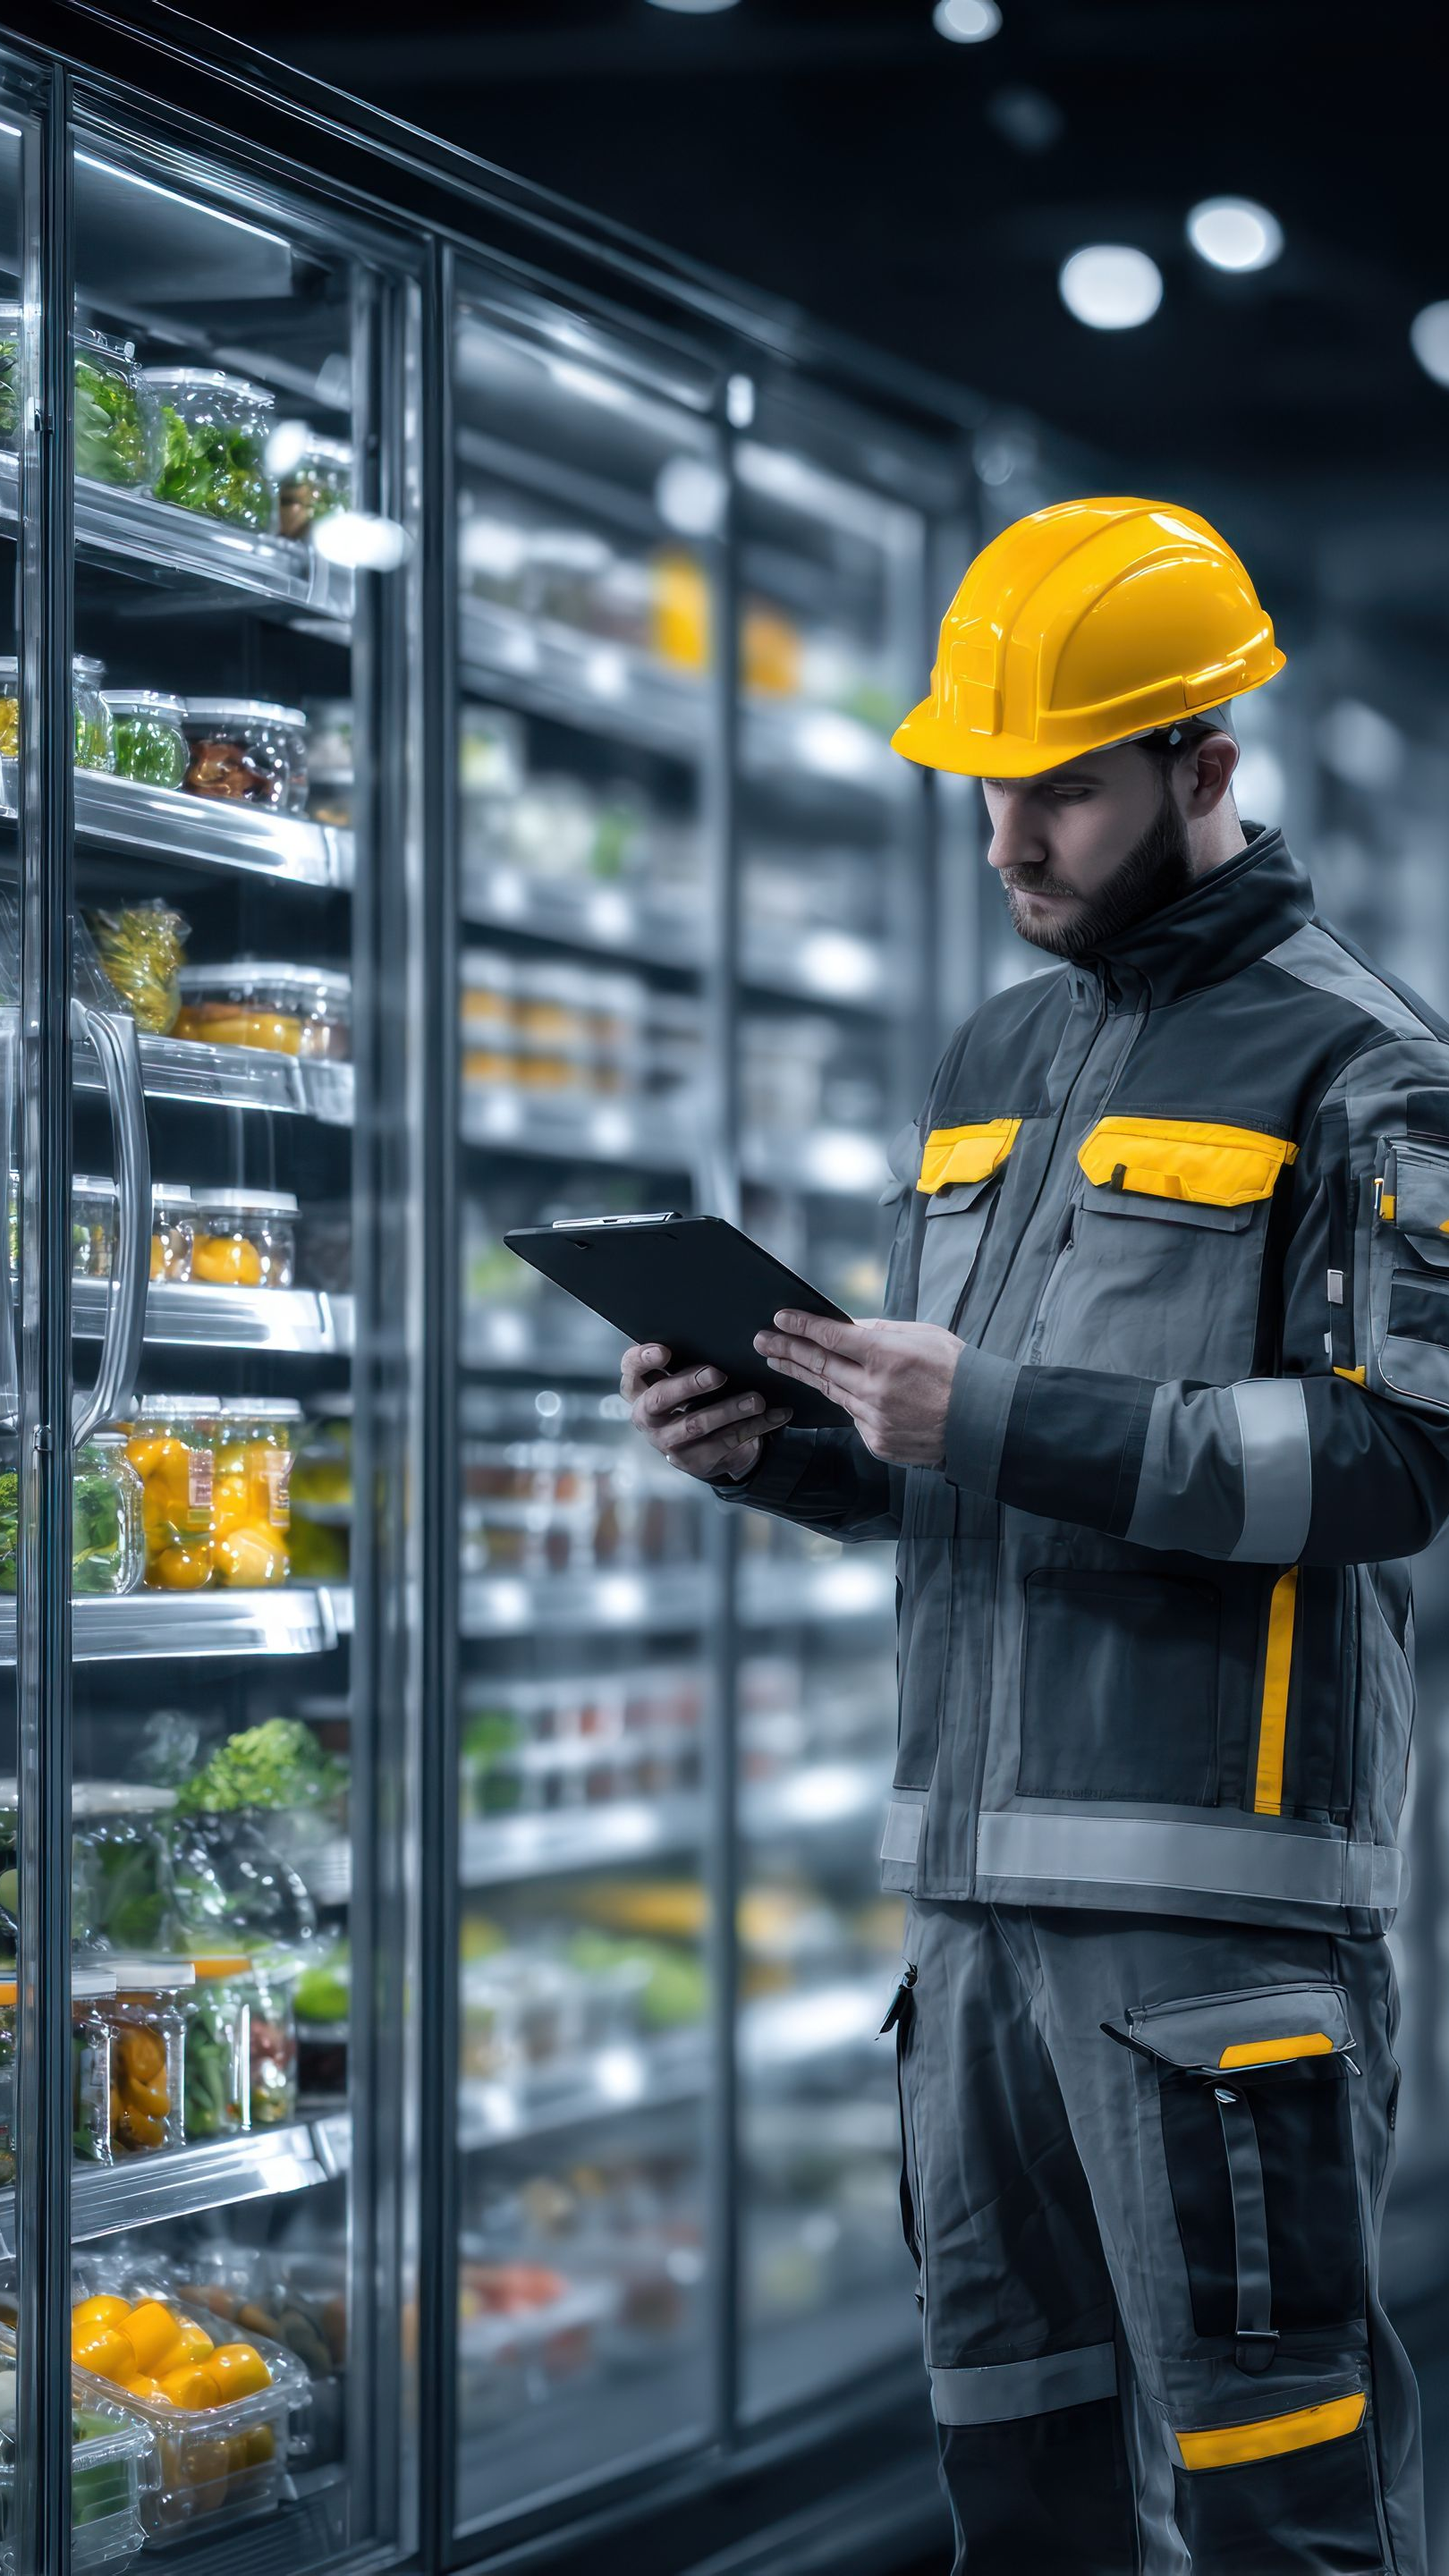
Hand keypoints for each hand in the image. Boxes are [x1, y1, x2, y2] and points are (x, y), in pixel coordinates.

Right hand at [620, 1342, 792, 1482]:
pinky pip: (725, 1442)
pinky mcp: (692, 1460)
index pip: (631, 1370)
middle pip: (660, 1399)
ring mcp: (667, 1442)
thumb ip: (688, 1361)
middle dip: (689, 1385)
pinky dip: (754, 1426)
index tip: (665, 1351)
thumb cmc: (694, 1399)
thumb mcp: (684, 1379)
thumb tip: (716, 1330)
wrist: (706, 1447)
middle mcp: (647, 1416)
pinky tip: (775, 1415)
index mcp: (640, 1389)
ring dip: (729, 1410)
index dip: (643, 1360)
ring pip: (696, 1424)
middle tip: (717, 1374)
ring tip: (756, 1399)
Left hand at [754, 1311, 961, 1466]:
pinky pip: (853, 1417)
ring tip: (780, 1360)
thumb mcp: (925, 1335)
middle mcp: (875, 1390)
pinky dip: (846, 1401)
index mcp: (888, 1356)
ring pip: (831, 1393)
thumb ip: (881, 1332)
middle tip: (762, 1341)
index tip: (780, 1318)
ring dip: (803, 1375)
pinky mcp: (877, 1441)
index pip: (831, 1337)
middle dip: (787, 1350)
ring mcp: (875, 1420)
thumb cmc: (960, 1372)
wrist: (985, 1422)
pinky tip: (834, 1389)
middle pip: (819, 1367)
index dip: (802, 1326)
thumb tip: (847, 1328)